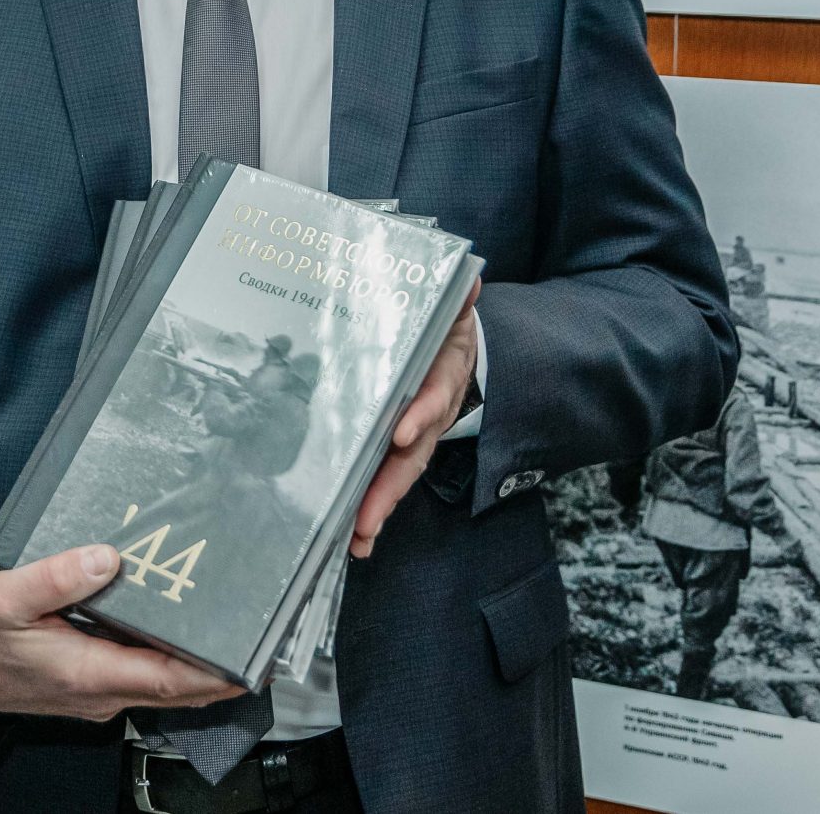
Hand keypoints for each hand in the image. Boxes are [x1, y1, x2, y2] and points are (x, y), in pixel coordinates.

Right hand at [0, 544, 240, 721]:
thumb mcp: (5, 598)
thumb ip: (55, 577)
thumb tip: (106, 557)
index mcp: (88, 672)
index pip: (169, 680)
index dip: (215, 672)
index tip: (252, 659)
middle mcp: (101, 691)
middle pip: (178, 690)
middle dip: (222, 673)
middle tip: (263, 645)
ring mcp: (97, 692)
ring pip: (163, 687)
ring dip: (200, 671)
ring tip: (234, 636)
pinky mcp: (89, 685)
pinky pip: (143, 679)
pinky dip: (171, 664)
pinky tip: (180, 636)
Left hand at [350, 278, 481, 558]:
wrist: (458, 350)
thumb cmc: (444, 330)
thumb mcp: (453, 312)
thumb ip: (456, 299)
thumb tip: (468, 280)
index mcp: (441, 378)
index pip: (433, 397)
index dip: (420, 416)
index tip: (401, 433)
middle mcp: (430, 415)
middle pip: (413, 455)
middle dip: (390, 488)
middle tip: (366, 519)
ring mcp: (415, 436)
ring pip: (398, 476)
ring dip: (378, 508)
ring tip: (356, 539)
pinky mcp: (397, 448)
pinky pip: (385, 479)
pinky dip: (371, 508)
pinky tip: (351, 537)